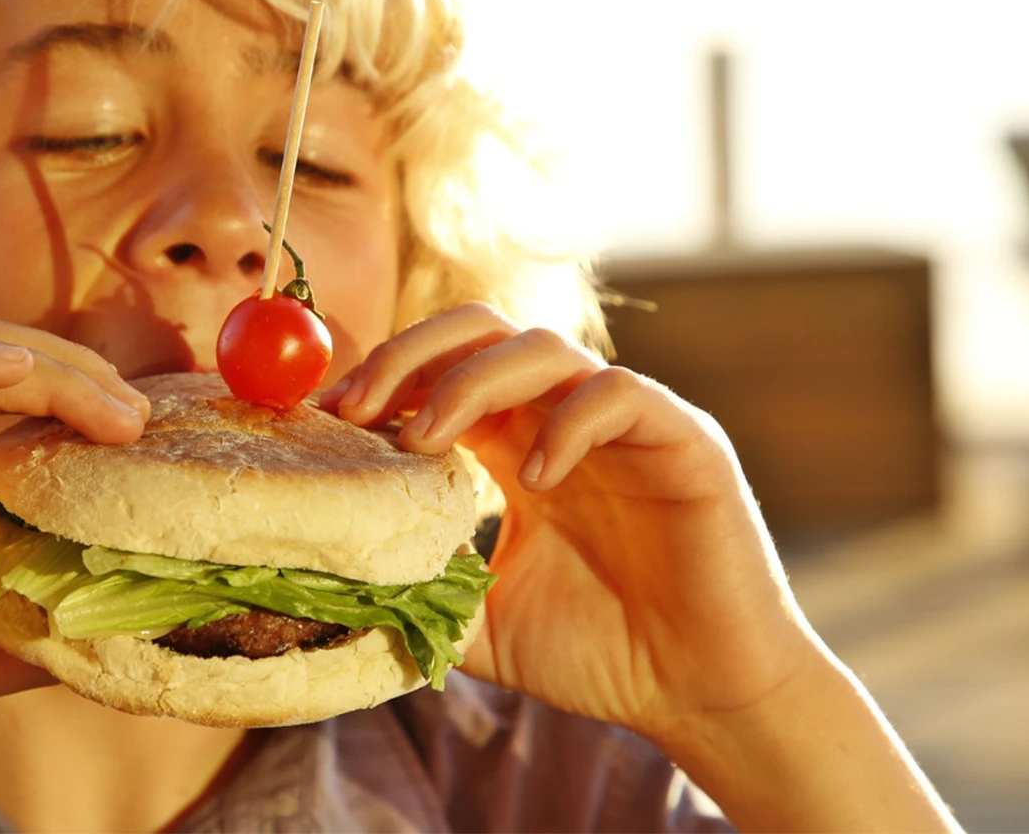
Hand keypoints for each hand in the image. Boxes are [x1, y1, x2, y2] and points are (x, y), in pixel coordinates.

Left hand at [319, 303, 814, 743]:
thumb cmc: (602, 654)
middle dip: (410, 355)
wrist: (702, 695)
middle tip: (358, 407)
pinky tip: (537, 477)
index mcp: (519, 446)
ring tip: (425, 437)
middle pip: (482, 333)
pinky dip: (569, 422)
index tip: (327, 417)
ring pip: (544, 346)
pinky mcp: (685, 441)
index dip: (383, 380)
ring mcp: (627, 423)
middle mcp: (566, 419)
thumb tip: (332, 584)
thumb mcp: (485, 623)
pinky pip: (620, 395)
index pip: (443, 373)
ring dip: (471, 381)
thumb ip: (423, 592)